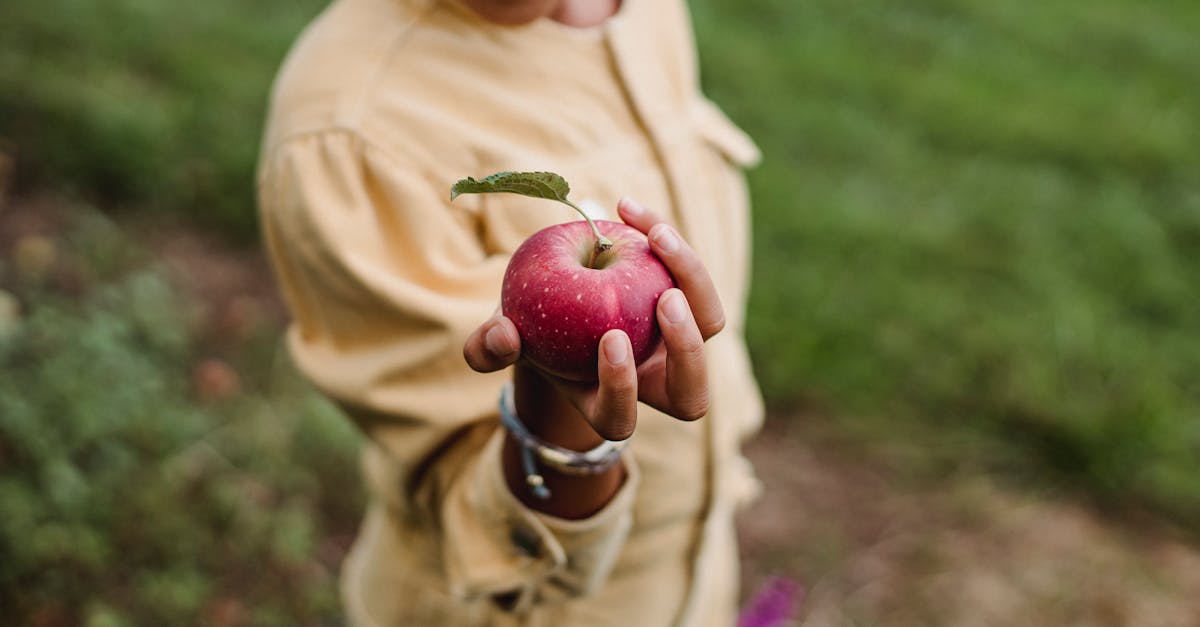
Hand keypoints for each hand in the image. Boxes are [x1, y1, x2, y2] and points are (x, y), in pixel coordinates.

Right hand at [464, 197, 724, 442]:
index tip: (610, 337)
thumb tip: (503, 334)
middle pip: (692, 394)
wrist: (556, 301)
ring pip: (709, 323)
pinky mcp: (685, 298)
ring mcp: (675, 343)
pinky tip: (627, 208)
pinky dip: (666, 240)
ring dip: (692, 279)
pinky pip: (690, 272)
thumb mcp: (500, 338)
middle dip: (686, 350)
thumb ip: (487, 346)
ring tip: (654, 235)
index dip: (620, 386)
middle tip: (665, 299)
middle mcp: (650, 382)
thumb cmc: (526, 330)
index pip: (619, 418)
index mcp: (606, 403)